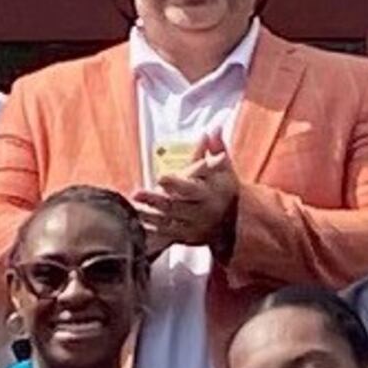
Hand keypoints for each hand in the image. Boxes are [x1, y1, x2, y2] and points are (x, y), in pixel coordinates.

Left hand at [131, 133, 237, 252]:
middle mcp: (201, 212)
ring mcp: (193, 227)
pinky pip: (165, 236)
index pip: (191, 188)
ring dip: (147, 216)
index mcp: (209, 193)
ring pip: (167, 223)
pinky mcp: (186, 238)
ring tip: (130, 208)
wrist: (237, 222)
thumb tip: (212, 129)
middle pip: (175, 206)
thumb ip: (215, 149)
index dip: (176, 183)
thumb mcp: (224, 169)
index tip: (161, 177)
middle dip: (154, 200)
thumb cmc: (225, 188)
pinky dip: (150, 232)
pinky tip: (135, 226)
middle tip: (136, 193)